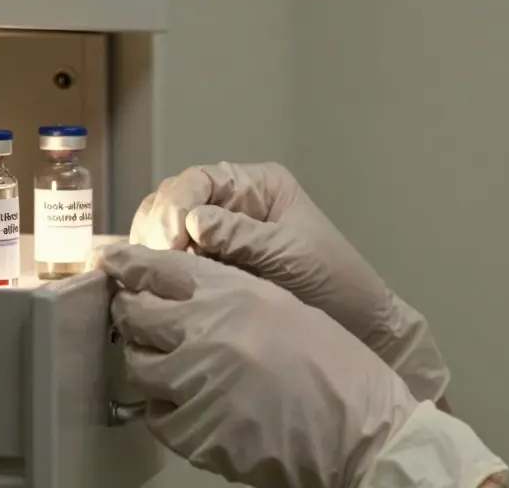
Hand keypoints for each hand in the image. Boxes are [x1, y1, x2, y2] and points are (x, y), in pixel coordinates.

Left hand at [100, 242, 505, 487]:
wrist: (360, 428)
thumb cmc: (332, 365)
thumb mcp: (282, 306)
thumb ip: (227, 293)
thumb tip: (179, 287)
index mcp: (234, 293)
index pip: (158, 268)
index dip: (128, 264)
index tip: (113, 263)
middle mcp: (207, 331)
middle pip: (135, 313)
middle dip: (133, 314)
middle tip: (141, 320)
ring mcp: (196, 384)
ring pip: (137, 365)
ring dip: (146, 361)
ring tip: (170, 366)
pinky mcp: (193, 432)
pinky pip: (155, 414)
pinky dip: (164, 408)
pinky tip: (190, 404)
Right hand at [129, 161, 449, 401]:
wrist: (356, 327)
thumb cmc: (334, 281)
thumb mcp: (290, 253)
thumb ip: (241, 237)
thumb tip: (192, 222)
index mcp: (256, 186)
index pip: (198, 181)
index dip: (175, 206)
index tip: (171, 241)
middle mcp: (231, 205)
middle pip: (171, 202)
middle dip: (157, 228)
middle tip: (154, 265)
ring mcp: (217, 239)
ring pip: (163, 232)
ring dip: (152, 252)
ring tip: (153, 281)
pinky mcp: (210, 272)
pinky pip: (172, 265)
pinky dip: (159, 274)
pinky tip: (156, 291)